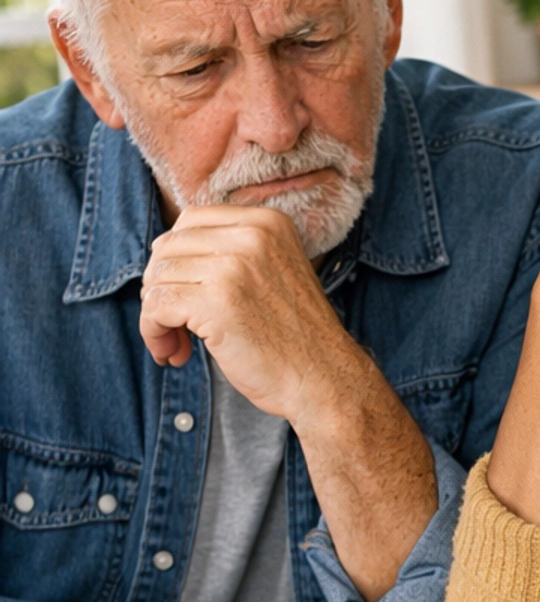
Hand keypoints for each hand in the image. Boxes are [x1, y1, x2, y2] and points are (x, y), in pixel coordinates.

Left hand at [140, 205, 356, 427]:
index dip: (174, 259)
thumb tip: (160, 256)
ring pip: (157, 278)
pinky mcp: (216, 301)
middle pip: (168, 248)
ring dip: (155, 317)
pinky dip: (154, 332)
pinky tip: (174, 353)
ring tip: (176, 345)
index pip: (190, 221)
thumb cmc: (294, 339)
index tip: (181, 294)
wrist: (324, 381)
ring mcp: (233, 267)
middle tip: (174, 326)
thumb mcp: (271, 273)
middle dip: (159, 288)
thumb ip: (231, 254)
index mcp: (267, 222)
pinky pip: (157, 306)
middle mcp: (251, 235)